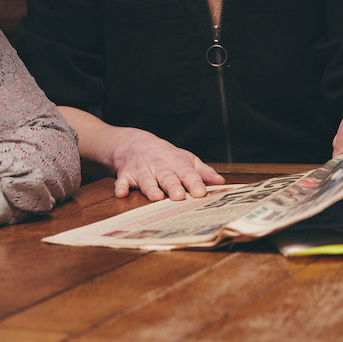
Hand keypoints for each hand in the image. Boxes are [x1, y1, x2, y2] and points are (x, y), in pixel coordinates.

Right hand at [108, 127, 225, 201]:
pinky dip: (121, 186)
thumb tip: (221, 182)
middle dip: (173, 186)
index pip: (187, 173)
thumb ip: (203, 172)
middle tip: (179, 197)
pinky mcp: (126, 175)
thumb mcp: (187, 160)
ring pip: (147, 180)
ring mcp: (142, 170)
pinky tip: (121, 193)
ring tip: (156, 197)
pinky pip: (122, 181)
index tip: (201, 192)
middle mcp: (159, 166)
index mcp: (176, 163)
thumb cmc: (167, 156)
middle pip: (167, 176)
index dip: (194, 182)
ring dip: (151, 188)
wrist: (136, 144)